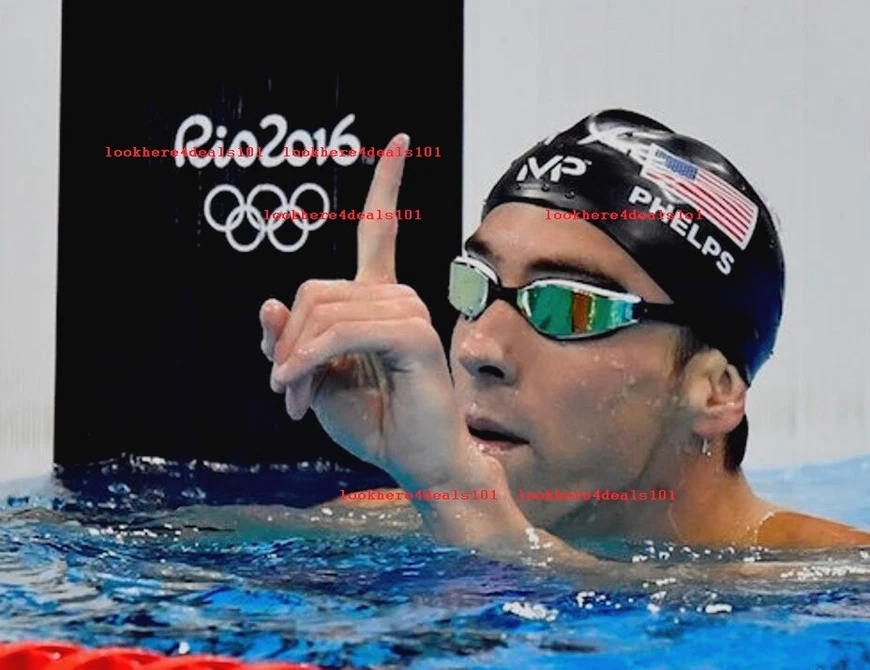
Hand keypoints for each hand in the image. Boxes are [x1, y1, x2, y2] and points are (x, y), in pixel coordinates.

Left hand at [259, 134, 464, 489]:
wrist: (415, 463)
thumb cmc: (372, 421)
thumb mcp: (314, 378)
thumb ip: (291, 341)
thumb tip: (268, 304)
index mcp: (378, 299)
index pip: (381, 229)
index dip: (387, 185)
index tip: (399, 140)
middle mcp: (397, 297)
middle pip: (314, 288)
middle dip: (286, 342)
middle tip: (285, 390)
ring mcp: (410, 313)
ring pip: (324, 312)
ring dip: (295, 361)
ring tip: (296, 400)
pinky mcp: (414, 337)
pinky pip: (343, 332)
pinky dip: (309, 361)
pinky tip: (299, 391)